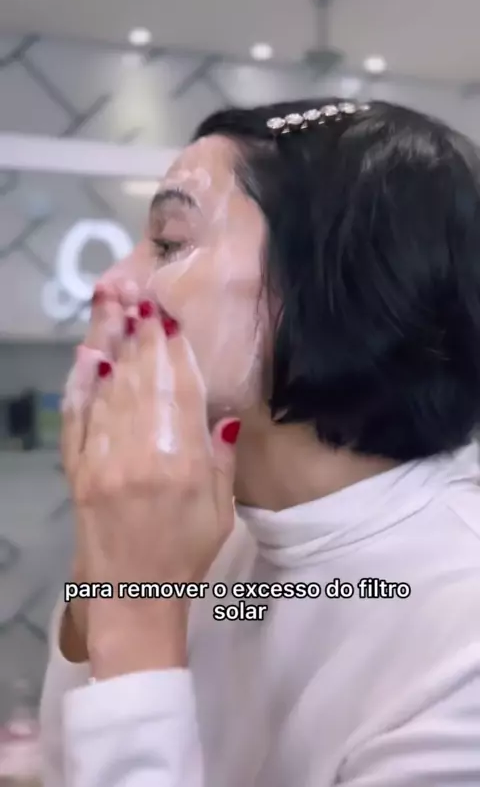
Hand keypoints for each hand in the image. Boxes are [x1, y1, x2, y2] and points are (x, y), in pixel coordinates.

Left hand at [62, 300, 239, 677]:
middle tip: (136, 291)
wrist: (132, 599)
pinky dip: (80, 385)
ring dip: (110, 343)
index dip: (174, 349)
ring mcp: (101, 461)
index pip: (180, 391)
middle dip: (140, 332)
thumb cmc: (186, 556)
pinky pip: (77, 419)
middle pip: (142, 380)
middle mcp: (139, 455)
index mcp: (182, 464)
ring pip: (109, 391)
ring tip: (111, 304)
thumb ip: (221, 458)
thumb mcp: (222, 511)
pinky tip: (87, 355)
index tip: (167, 312)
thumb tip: (219, 414)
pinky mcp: (76, 471)